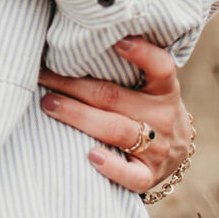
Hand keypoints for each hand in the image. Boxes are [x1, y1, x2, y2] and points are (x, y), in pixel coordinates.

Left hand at [38, 37, 194, 195]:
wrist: (174, 154)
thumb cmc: (147, 110)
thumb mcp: (150, 88)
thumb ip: (127, 70)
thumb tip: (77, 43)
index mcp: (165, 91)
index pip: (161, 68)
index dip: (142, 54)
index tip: (117, 41)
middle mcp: (163, 118)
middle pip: (115, 97)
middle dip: (75, 86)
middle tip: (44, 76)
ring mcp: (157, 149)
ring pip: (116, 130)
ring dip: (79, 116)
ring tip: (50, 104)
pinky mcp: (148, 176)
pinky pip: (130, 175)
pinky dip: (111, 167)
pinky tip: (90, 156)